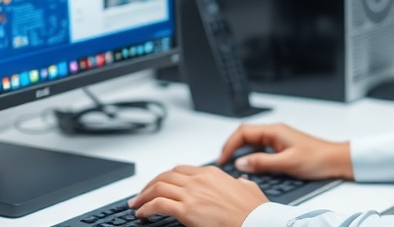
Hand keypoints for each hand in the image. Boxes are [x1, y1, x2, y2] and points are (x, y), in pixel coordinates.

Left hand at [129, 165, 266, 226]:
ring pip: (157, 188)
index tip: (160, 185)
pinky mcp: (186, 210)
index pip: (181, 170)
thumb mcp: (249, 188)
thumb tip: (240, 181)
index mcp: (212, 173)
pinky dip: (145, 208)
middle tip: (142, 194)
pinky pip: (157, 205)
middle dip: (150, 185)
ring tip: (136, 205)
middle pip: (165, 177)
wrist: (256, 222)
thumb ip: (241, 182)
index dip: (166, 177)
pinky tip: (142, 215)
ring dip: (143, 196)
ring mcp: (192, 194)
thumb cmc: (254, 211)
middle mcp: (199, 180)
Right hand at [218, 123, 353, 180]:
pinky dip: (251, 155)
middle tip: (224, 162)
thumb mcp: (286, 163)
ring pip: (252, 142)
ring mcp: (279, 139)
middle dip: (232, 147)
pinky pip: (261, 148)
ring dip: (241, 151)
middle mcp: (275, 132)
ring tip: (233, 165)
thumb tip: (240, 163)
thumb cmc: (317, 159)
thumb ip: (261, 162)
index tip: (223, 159)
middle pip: (245, 135)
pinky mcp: (282, 147)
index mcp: (274, 131)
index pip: (243, 132)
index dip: (230, 145)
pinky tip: (250, 165)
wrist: (335, 160)